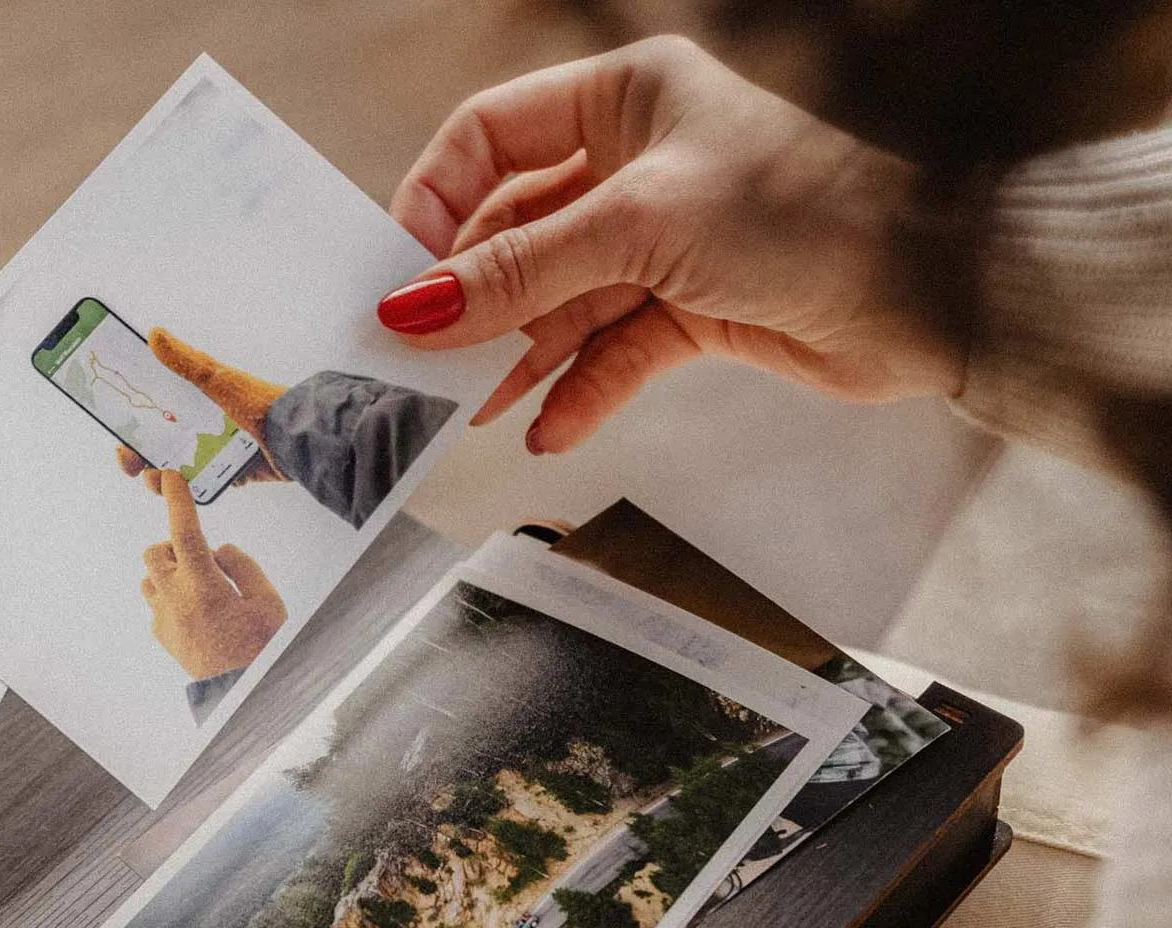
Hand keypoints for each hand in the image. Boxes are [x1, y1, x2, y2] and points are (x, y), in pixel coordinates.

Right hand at [115, 328, 288, 483]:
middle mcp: (207, 424)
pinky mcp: (234, 472)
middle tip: (133, 467)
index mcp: (199, 401)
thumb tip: (154, 334)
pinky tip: (189, 491)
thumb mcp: (217, 380)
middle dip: (142, 458)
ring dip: (164, 479)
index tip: (120, 439)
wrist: (299, 437)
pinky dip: (195, 489)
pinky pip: (208, 484)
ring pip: (180, 470)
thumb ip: (186, 362)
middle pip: (162, 445)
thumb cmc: (258, 404)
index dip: (134, 427)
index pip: (156, 412)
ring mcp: (219, 450)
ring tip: (163, 480)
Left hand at [139, 469, 287, 678]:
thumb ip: (243, 566)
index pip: (185, 531)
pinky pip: (155, 604)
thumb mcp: (267, 602)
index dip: (178, 500)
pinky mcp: (162, 636)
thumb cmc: (261, 648)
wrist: (243, 693)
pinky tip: (197, 613)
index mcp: (204, 586)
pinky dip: (171, 598)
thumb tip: (220, 550)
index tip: (171, 479)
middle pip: (155, 551)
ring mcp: (164, 619)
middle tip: (203, 561)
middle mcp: (176, 599)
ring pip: (149, 578)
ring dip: (169, 572)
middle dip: (175, 547)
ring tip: (199, 587)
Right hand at [382, 36, 965, 450]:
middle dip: (471, 296)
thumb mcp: (638, 229)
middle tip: (417, 353)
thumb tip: (414, 307)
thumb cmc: (807, 214)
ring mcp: (660, 239)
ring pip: (557, 299)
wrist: (932, 293)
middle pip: (516, 229)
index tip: (399, 273)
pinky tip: (545, 427)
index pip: (489, 137)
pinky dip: (577, 390)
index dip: (435, 202)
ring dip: (516, 355)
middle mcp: (636, 162)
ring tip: (468, 407)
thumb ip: (520, 273)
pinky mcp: (689, 307)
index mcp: (624, 97)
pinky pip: (609, 351)